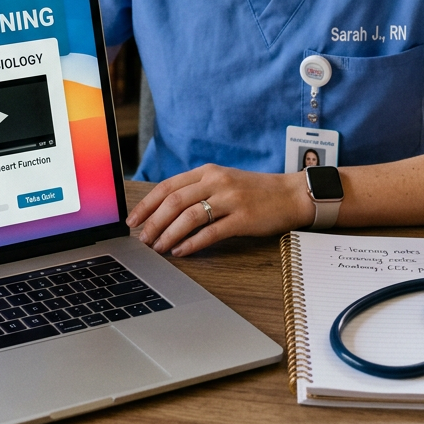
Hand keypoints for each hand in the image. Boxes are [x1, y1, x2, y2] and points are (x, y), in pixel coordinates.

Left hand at [125, 165, 315, 256]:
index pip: (168, 186)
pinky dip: (192, 243)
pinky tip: (181, 252)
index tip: (132, 220)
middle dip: (153, 223)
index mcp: (207, 171)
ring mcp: (231, 199)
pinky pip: (211, 232)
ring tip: (158, 248)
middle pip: (174, 202)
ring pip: (189, 217)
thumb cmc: (254, 191)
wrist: (290, 194)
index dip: (147, 204)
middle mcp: (217, 181)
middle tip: (142, 239)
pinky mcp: (243, 218)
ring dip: (169, 234)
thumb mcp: (223, 181)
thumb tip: (163, 211)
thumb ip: (197, 190)